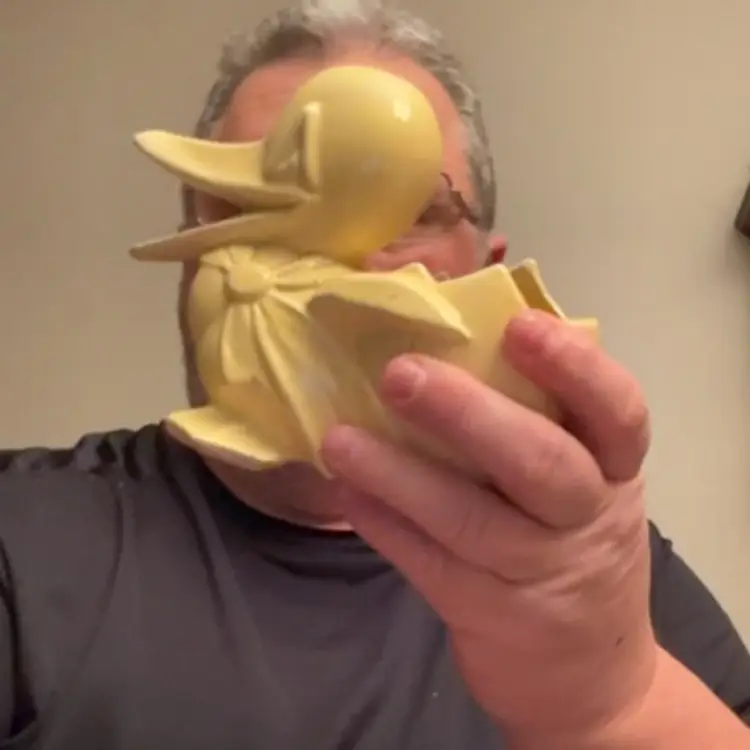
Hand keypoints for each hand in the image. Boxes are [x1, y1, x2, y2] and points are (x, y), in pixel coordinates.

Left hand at [321, 310, 658, 747]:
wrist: (589, 676)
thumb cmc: (572, 544)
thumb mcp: (585, 482)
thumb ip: (541, 420)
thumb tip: (458, 333)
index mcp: (615, 470)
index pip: (618, 412)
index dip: (575, 367)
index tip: (518, 325)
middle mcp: (586, 519)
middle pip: (541, 465)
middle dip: (468, 415)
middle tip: (399, 373)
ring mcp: (539, 574)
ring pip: (471, 520)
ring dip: (399, 474)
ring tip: (339, 438)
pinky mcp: (488, 614)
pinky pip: (432, 564)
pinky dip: (386, 524)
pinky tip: (348, 492)